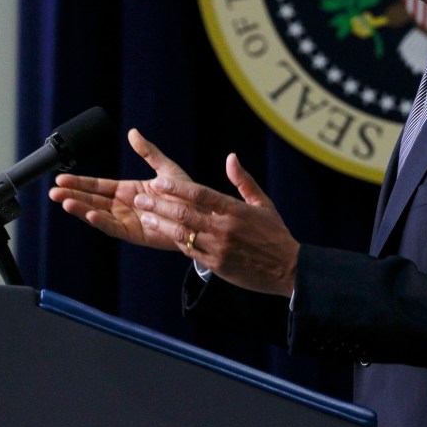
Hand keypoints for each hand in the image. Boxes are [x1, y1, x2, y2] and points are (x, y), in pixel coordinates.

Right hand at [49, 128, 192, 250]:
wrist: (200, 215)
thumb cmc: (186, 194)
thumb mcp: (165, 168)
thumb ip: (148, 152)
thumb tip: (133, 133)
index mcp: (128, 190)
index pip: (98, 185)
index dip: (80, 181)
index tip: (61, 177)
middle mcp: (123, 205)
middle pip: (91, 199)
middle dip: (72, 194)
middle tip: (53, 191)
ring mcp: (126, 220)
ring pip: (97, 213)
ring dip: (80, 208)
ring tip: (64, 201)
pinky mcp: (133, 233)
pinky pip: (113, 227)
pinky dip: (100, 221)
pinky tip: (89, 213)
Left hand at [134, 152, 299, 296]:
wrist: (287, 268)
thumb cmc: (275, 233)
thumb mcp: (263, 204)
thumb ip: (243, 181)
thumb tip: (231, 157)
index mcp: (236, 210)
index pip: (200, 195)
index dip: (176, 188)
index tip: (158, 183)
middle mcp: (225, 228)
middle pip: (185, 213)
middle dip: (159, 205)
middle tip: (140, 199)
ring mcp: (219, 248)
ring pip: (183, 234)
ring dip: (161, 224)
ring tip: (145, 216)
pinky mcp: (217, 265)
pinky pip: (191, 251)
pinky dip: (176, 241)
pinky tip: (164, 233)